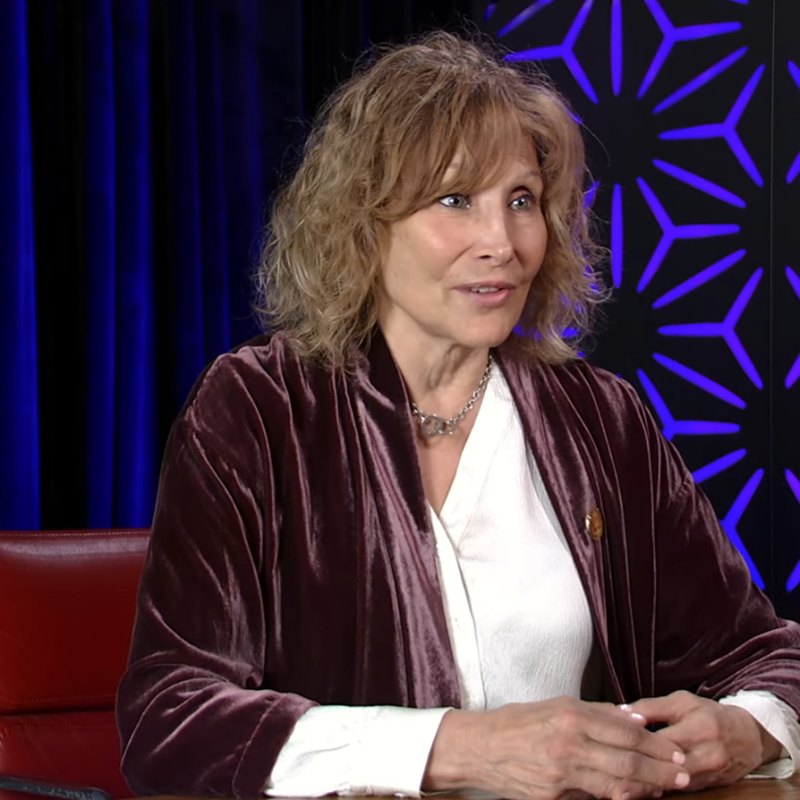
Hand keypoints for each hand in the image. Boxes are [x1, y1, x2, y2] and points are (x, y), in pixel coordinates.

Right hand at [423, 696, 689, 799]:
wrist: (480, 748)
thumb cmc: (517, 723)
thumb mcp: (555, 707)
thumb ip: (595, 714)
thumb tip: (632, 720)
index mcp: (570, 717)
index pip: (625, 733)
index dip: (655, 745)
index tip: (675, 751)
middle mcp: (568, 744)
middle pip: (627, 762)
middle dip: (660, 770)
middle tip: (682, 774)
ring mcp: (561, 773)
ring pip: (615, 785)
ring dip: (645, 788)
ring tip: (664, 789)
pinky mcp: (553, 796)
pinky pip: (592, 797)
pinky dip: (615, 797)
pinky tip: (630, 796)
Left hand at [630, 690, 782, 791]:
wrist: (749, 737)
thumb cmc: (710, 714)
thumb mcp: (682, 702)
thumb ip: (652, 707)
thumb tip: (623, 711)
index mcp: (700, 729)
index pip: (665, 742)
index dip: (640, 749)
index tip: (615, 754)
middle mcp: (708, 755)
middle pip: (671, 770)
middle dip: (643, 778)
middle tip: (615, 785)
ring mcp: (710, 774)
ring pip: (675, 785)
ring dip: (650, 789)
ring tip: (622, 792)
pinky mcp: (710, 786)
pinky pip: (683, 791)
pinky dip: (662, 792)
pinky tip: (643, 793)